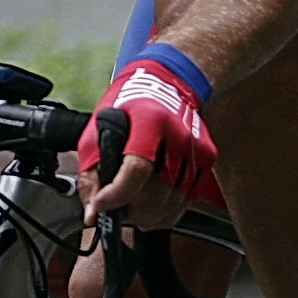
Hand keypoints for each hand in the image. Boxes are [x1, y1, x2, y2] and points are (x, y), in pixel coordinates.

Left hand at [76, 54, 216, 232]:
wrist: (170, 82)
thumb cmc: (130, 104)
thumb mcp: (98, 130)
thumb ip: (91, 173)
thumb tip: (94, 213)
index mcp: (148, 122)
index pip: (136, 170)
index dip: (117, 195)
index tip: (102, 205)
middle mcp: (177, 136)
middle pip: (155, 194)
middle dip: (129, 210)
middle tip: (115, 208)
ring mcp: (195, 150)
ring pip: (170, 205)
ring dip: (146, 215)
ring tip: (131, 206)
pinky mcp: (206, 160)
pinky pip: (184, 202)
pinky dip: (165, 212)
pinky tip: (150, 205)